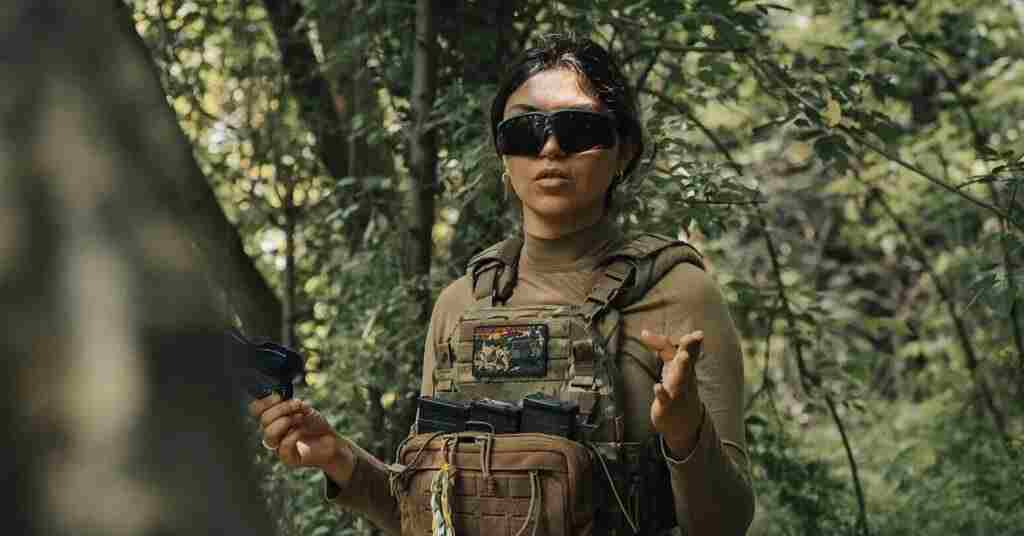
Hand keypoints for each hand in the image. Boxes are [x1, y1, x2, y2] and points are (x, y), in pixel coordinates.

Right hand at [248, 395, 352, 481]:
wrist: (331, 440)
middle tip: (298, 405)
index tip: (279, 395)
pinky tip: (301, 431)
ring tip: (301, 417)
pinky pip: (283, 446)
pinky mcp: (287, 458)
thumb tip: (279, 395)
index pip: (256, 409)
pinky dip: (293, 435)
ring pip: (269, 434)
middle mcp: (272, 432)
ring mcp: (278, 447)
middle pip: (263, 420)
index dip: (264, 401)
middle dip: (282, 409)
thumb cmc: (315, 424)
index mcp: (272, 419)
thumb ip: (289, 403)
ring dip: (286, 421)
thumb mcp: (302, 408)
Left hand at [638, 329, 704, 456]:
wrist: (685, 423)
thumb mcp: (672, 366)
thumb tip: (644, 331)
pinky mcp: (667, 405)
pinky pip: (665, 398)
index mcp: (686, 367)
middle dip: (690, 349)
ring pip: (679, 378)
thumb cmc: (678, 388)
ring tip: (683, 356)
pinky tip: (657, 386)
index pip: (688, 351)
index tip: (698, 334)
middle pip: (687, 361)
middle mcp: (684, 378)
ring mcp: (677, 392)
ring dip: (682, 367)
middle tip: (693, 338)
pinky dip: (661, 392)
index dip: (691, 341)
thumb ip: (661, 348)